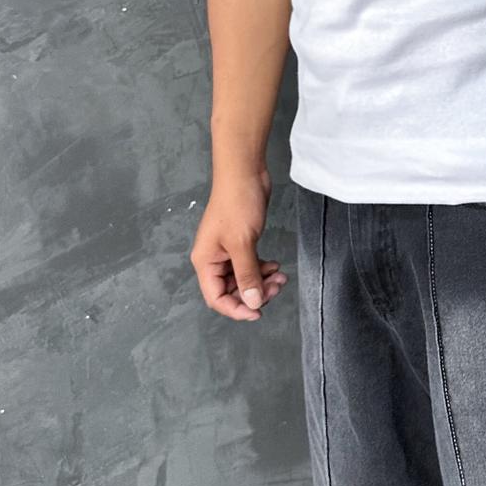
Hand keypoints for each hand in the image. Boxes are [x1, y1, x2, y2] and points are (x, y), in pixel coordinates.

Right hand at [190, 168, 288, 320]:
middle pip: (232, 291)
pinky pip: (251, 266)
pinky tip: (276, 266)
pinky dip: (263, 269)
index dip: (236, 309)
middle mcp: (214, 259)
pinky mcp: (241, 243)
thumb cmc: (237, 204)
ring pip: (244, 279)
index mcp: (205, 261)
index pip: (216, 298)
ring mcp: (228, 251)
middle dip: (254, 293)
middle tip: (276, 288)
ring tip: (280, 276)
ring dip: (262, 282)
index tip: (258, 311)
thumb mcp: (242, 244)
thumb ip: (247, 275)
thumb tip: (252, 302)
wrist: (245, 174)